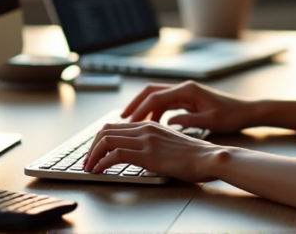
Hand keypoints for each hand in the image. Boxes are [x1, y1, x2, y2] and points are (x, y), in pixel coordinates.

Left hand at [82, 120, 226, 181]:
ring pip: (107, 140)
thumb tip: (139, 155)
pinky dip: (102, 162)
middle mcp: (146, 129)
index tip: (95, 152)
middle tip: (87, 161)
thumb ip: (154, 145)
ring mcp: (146, 140)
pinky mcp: (148, 154)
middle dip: (92, 146)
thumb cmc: (194, 156)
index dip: (100, 139)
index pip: (116, 126)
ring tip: (89, 167)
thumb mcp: (170, 145)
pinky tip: (99, 170)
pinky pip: (116, 155)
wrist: (208, 158)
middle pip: (107, 130)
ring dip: (92, 155)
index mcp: (151, 125)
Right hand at [121, 80, 255, 133]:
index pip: (156, 97)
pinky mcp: (187, 99)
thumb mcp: (211, 122)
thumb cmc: (231, 116)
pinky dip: (155, 112)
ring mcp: (185, 92)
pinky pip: (165, 103)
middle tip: (122, 118)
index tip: (128, 121)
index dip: (140, 109)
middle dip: (136, 103)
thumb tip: (168, 123)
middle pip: (151, 91)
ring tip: (133, 124)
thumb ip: (189, 122)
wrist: (246, 111)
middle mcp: (184, 88)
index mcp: (188, 90)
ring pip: (157, 97)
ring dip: (144, 108)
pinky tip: (150, 124)